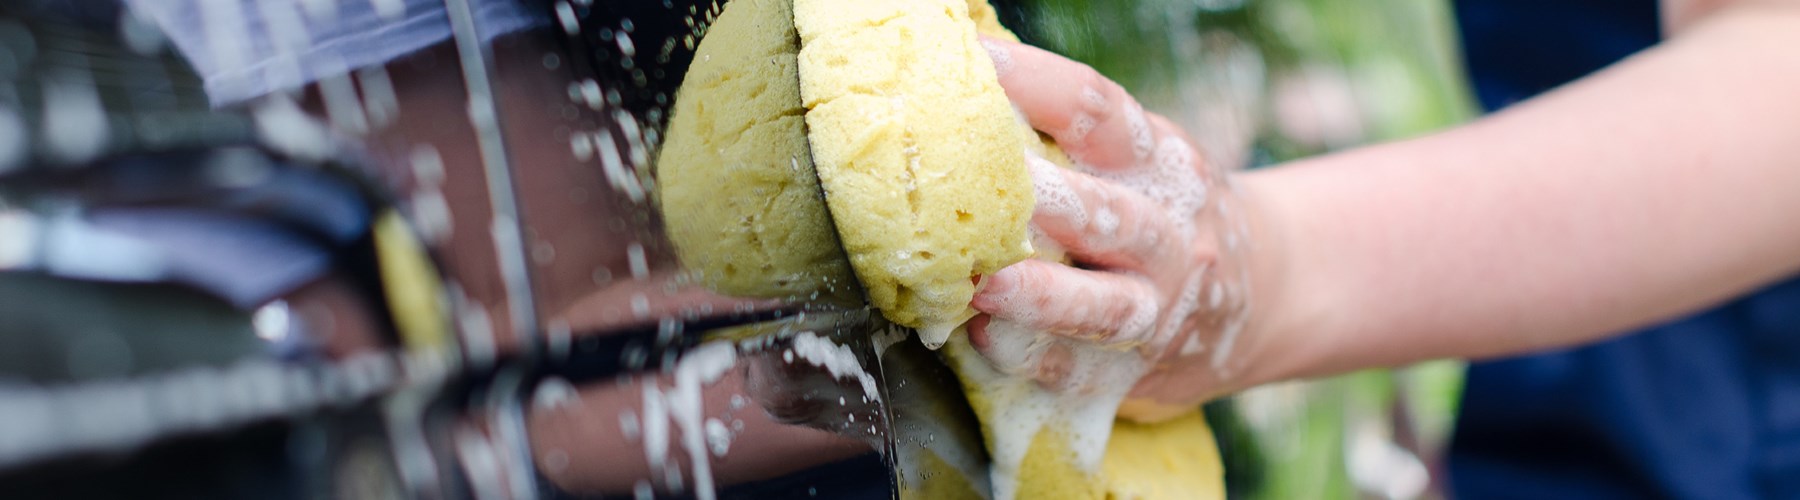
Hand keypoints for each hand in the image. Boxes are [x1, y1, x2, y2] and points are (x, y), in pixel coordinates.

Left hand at [969, 39, 1256, 419]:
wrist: (1267, 292)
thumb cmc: (1170, 210)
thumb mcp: (1146, 157)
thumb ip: (1075, 133)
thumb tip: (971, 76)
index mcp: (1159, 163)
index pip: (1098, 113)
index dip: (1038, 83)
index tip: (980, 64)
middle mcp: (1167, 234)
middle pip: (1109, 215)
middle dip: (1049, 202)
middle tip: (993, 188)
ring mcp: (1158, 308)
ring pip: (1106, 305)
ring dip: (1043, 295)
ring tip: (987, 285)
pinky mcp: (1137, 369)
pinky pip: (1085, 369)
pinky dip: (1036, 357)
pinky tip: (989, 340)